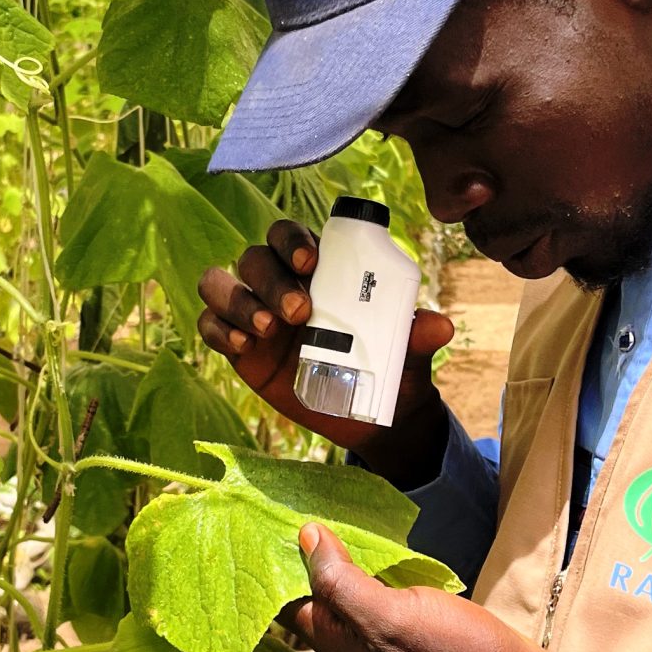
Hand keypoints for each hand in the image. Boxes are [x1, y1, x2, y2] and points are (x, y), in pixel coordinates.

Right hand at [197, 219, 455, 485]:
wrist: (372, 416)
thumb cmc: (390, 366)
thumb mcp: (407, 351)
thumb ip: (416, 334)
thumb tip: (442, 326)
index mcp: (319, 269)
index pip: (291, 235)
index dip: (291, 240)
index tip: (308, 263)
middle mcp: (280, 282)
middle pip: (254, 258)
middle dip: (270, 279)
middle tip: (299, 313)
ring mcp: (254, 313)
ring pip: (220, 283)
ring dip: (236, 300)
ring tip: (265, 331)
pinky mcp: (238, 347)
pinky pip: (209, 325)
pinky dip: (218, 330)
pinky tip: (242, 348)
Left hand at [283, 524, 600, 651]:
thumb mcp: (389, 617)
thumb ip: (341, 582)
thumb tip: (305, 534)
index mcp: (333, 636)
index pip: (280, 596)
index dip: (268, 558)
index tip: (260, 512)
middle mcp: (349, 633)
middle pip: (309, 586)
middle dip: (297, 546)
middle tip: (288, 492)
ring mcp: (380, 625)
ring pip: (342, 580)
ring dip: (332, 546)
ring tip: (320, 497)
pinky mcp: (409, 615)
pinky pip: (375, 580)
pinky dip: (367, 555)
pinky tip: (369, 528)